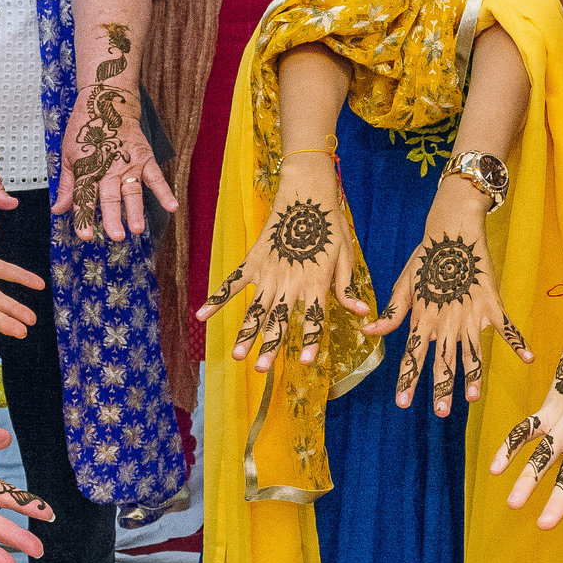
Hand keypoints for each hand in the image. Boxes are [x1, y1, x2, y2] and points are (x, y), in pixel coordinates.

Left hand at [58, 23, 175, 240]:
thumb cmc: (85, 131)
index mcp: (87, 169)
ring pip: (131, 191)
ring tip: (137, 229)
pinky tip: (171, 207)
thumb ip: (68, 185)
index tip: (85, 236)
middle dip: (112, 217)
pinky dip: (164, 192)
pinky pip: (156, 178)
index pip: (85, 198)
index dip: (84, 217)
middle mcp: (108, 168)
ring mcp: (128, 163)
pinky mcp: (144, 159)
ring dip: (135, 210)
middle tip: (115, 236)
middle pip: (109, 196)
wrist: (106, 103)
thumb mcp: (69, 156)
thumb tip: (58, 210)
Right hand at [197, 151, 364, 367]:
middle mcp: (289, 281)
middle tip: (261, 369)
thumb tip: (362, 312)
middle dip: (269, 346)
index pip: (313, 317)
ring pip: (255, 308)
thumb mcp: (345, 255)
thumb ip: (346, 287)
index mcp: (315, 281)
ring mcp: (268, 272)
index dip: (309, 340)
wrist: (306, 193)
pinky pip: (232, 282)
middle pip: (278, 319)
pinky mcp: (253, 260)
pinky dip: (216, 298)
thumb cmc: (330, 225)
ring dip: (246, 333)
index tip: (305, 362)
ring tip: (237, 355)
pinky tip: (201, 315)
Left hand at [364, 182, 529, 416]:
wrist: (452, 232)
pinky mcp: (491, 302)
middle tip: (440, 411)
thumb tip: (368, 331)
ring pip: (472, 351)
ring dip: (473, 376)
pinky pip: (506, 326)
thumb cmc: (425, 258)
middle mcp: (446, 320)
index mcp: (423, 318)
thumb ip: (391, 314)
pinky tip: (529, 360)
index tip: (402, 403)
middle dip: (441, 387)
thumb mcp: (403, 285)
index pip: (413, 354)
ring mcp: (470, 313)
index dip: (407, 379)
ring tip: (473, 398)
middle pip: (443, 360)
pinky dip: (518, 342)